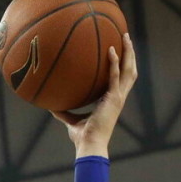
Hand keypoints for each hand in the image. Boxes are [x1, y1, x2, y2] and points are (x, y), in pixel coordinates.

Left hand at [51, 33, 137, 157]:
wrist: (89, 145)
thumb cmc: (82, 137)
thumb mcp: (71, 121)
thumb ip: (63, 112)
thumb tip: (50, 105)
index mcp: (112, 100)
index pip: (121, 79)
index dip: (123, 64)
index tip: (120, 50)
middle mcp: (118, 97)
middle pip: (130, 70)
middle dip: (130, 53)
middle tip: (126, 36)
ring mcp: (118, 97)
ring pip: (129, 70)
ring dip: (128, 53)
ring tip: (125, 36)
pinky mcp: (114, 99)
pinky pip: (115, 76)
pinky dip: (114, 63)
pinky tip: (111, 50)